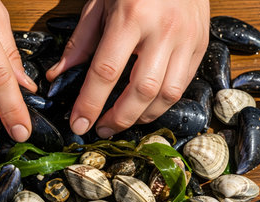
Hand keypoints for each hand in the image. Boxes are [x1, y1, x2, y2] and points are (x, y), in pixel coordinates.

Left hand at [46, 0, 209, 137]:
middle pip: (141, 90)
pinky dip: (162, 103)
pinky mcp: (201, 45)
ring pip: (168, 94)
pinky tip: (145, 107)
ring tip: (122, 122)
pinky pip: (183, 85)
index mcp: (131, 16)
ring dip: (142, 116)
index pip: (106, 71)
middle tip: (101, 130)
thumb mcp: (100, 3)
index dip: (90, 103)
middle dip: (119, 118)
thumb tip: (59, 75)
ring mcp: (186, 39)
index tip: (78, 124)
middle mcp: (162, 30)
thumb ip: (81, 42)